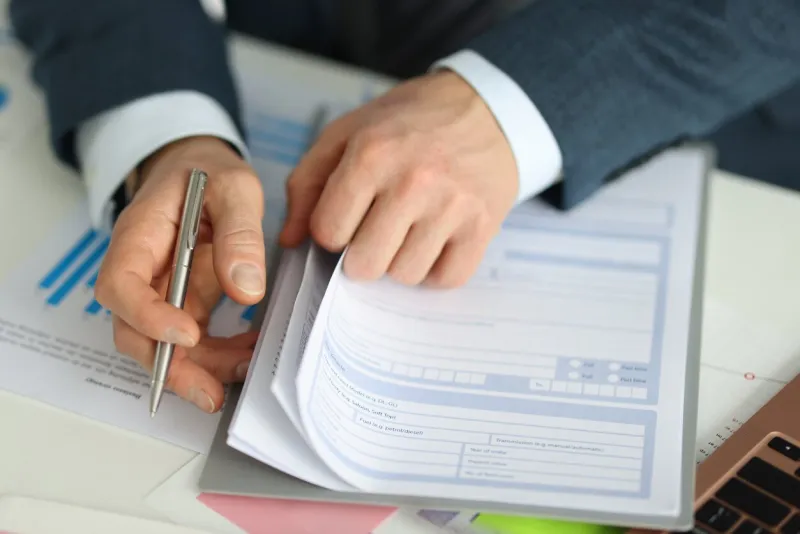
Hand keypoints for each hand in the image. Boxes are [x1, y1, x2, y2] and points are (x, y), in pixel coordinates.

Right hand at [95, 136, 265, 412]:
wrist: (198, 169)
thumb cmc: (208, 172)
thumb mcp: (234, 186)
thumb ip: (239, 233)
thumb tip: (247, 289)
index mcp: (139, 236)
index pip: (120, 285)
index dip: (147, 318)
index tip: (188, 335)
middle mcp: (142, 271)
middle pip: (134, 331)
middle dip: (171, 367)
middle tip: (211, 393)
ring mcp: (161, 292)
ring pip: (164, 346)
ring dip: (202, 369)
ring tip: (245, 372)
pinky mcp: (183, 303)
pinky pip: (193, 341)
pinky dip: (219, 355)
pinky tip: (250, 353)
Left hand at [279, 70, 517, 286]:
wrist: (486, 110)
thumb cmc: (408, 123)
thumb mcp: (347, 133)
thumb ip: (307, 183)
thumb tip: (289, 240)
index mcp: (372, 154)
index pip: (329, 232)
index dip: (331, 231)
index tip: (347, 217)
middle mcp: (414, 182)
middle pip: (365, 264)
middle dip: (362, 254)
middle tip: (375, 231)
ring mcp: (453, 206)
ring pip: (405, 275)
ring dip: (400, 262)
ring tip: (408, 231)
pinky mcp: (483, 226)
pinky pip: (447, 279)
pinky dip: (436, 269)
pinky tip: (434, 242)